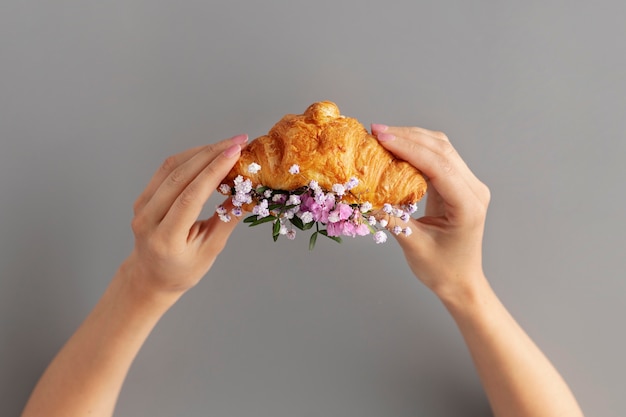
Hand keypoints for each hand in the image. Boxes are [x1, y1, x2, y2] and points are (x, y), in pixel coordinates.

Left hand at [123, 134, 247, 295]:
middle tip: (238, 142)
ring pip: (171, 167)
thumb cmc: (183, 270)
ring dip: (202, 152)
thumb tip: (249, 193)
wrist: (150, 277)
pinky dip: (190, 158)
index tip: (236, 152)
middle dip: (211, 154)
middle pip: (180, 176)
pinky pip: (166, 170)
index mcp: (166, 239)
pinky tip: (209, 154)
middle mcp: (148, 219)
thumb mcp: (210, 250)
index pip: (190, 197)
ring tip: (228, 145)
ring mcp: (142, 206)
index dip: (213, 171)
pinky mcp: (143, 197)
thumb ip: (227, 219)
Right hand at [371, 125, 490, 298]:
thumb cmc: (442, 270)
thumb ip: (392, 219)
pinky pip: (438, 157)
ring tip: (382, 136)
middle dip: (407, 136)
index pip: (439, 165)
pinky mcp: (458, 184)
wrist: (461, 281)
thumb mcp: (413, 246)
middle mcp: (473, 189)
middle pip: (441, 149)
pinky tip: (396, 148)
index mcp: (467, 205)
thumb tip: (366, 197)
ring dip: (411, 138)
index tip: (382, 137)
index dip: (409, 148)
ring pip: (441, 148)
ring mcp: (468, 185)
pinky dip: (416, 149)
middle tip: (376, 131)